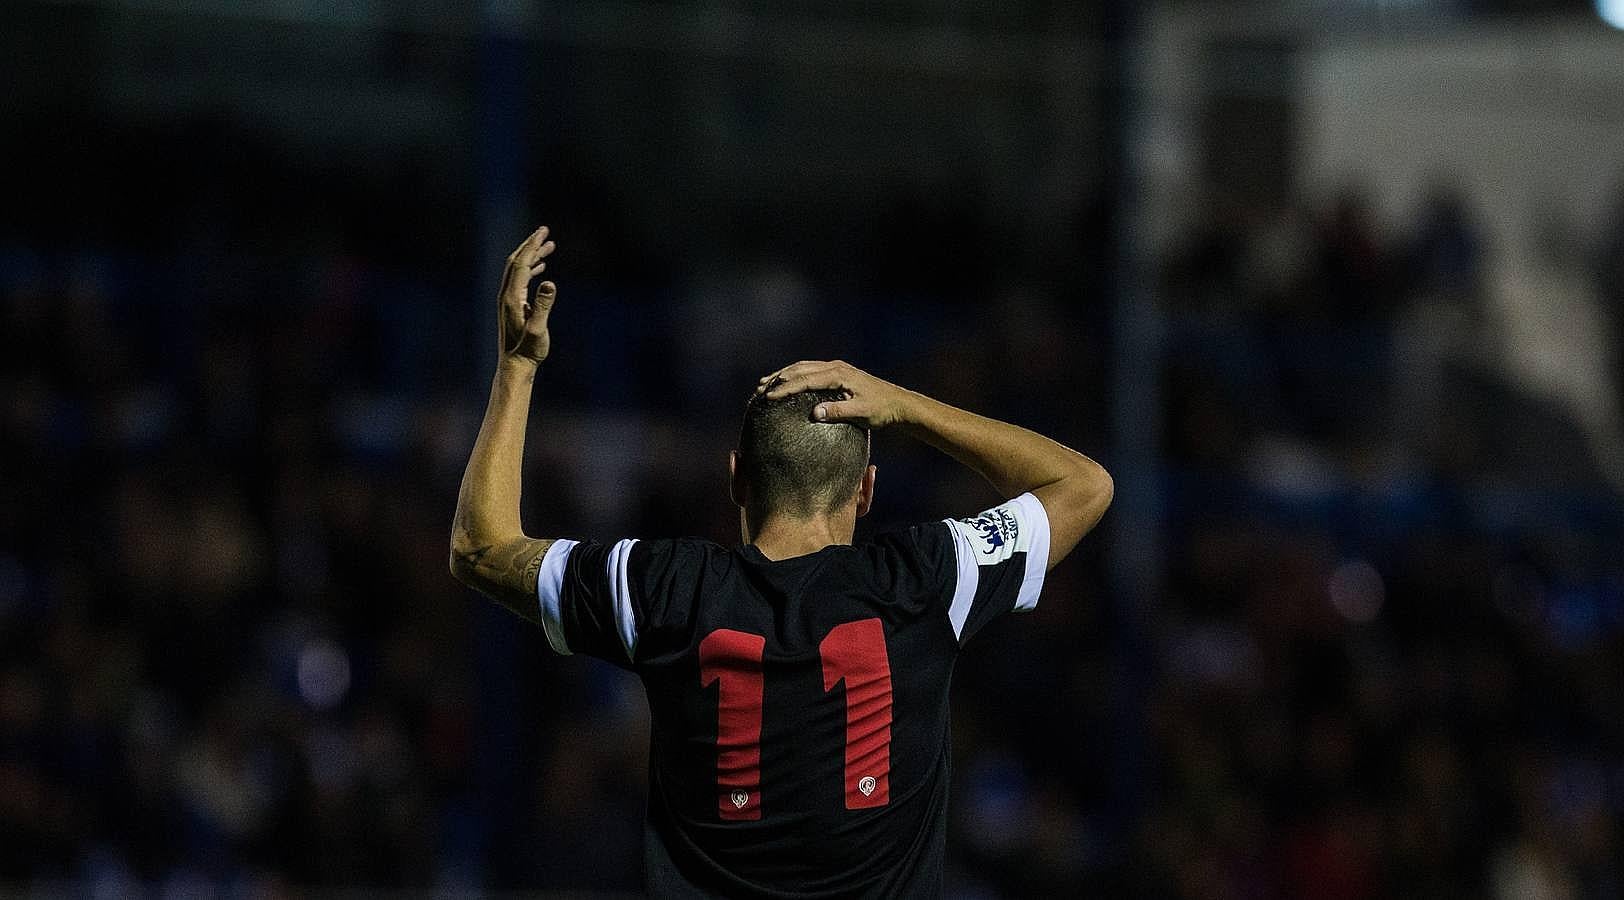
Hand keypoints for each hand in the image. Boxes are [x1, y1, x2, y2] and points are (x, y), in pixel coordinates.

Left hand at [497, 225, 556, 365]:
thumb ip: (544, 305)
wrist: (515, 366)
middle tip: (544, 230)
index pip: (522, 264)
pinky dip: (531, 268)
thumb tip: (550, 282)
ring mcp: (508, 300)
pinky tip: (542, 267)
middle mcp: (506, 295)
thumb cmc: (529, 351)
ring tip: (549, 245)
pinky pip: (520, 280)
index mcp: (512, 298)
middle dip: (530, 244)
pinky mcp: (512, 306)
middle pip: (516, 261)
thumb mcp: (539, 330)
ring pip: (518, 269)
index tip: (544, 232)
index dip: (533, 246)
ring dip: (532, 254)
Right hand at [757, 360, 915, 428]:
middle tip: (759, 389)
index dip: (785, 388)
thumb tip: (814, 412)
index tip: (768, 396)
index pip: (805, 379)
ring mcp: (836, 368)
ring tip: (765, 383)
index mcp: (838, 374)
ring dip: (784, 374)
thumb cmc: (880, 410)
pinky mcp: (838, 373)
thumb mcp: (861, 414)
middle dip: (778, 378)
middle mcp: (835, 367)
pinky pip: (811, 370)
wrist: (897, 403)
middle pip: (800, 369)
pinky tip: (787, 382)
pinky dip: (796, 374)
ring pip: (804, 367)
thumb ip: (838, 412)